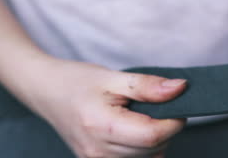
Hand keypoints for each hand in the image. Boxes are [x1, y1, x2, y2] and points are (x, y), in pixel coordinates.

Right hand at [26, 58, 186, 157]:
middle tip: (156, 105)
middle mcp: (98, 152)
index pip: (153, 135)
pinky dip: (143, 149)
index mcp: (102, 126)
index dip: (174, 121)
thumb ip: (148, 86)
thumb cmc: (77, 81)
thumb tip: (180, 88)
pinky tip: (133, 131)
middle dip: (165, 128)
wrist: (47, 91)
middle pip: (153, 149)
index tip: (175, 104)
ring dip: (155, 139)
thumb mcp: (114, 77)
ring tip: (139, 117)